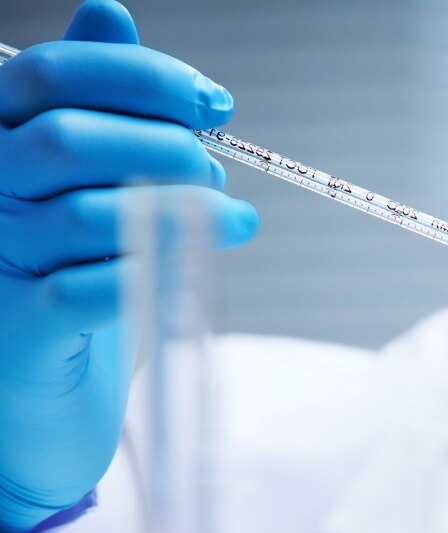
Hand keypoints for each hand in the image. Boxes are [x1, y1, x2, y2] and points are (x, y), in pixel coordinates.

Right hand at [0, 0, 257, 532]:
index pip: (54, 74)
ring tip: (233, 221)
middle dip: (163, 146)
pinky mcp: (21, 332)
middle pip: (66, 139)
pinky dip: (156, 275)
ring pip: (86, 215)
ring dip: (181, 213)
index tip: (215, 105)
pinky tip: (197, 273)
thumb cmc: (71, 271)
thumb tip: (108, 13)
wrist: (38, 389)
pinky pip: (90, 291)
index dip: (145, 78)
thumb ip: (95, 98)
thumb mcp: (86, 176)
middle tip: (214, 173)